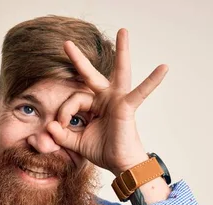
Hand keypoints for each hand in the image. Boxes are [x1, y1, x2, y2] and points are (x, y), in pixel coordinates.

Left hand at [47, 28, 168, 175]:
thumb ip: (61, 134)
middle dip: (78, 60)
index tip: (60, 125)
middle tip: (66, 43)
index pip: (74, 100)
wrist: (120, 164)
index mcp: (94, 105)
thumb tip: (49, 125)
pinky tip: (164, 67)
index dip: (64, 111)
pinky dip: (152, 81)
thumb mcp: (76, 142)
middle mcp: (106, 99)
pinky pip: (141, 92)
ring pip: (119, 72)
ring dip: (123, 51)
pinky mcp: (127, 106)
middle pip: (91, 76)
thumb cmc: (103, 151)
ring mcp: (117, 100)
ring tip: (124, 32)